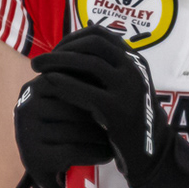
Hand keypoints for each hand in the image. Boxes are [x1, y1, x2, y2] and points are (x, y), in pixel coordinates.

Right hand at [12, 73, 113, 187]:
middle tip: (120, 124)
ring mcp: (27, 133)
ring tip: (116, 139)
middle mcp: (25, 108)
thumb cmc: (67, 129)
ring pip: (78, 130)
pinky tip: (108, 155)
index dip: (97, 92)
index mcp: (34, 87)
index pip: (73, 82)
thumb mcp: (70, 104)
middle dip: (101, 116)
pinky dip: (96, 153)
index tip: (116, 100)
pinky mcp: (34, 157)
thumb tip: (112, 63)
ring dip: (102, 137)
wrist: (50, 170)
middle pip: (76, 107)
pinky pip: (75, 151)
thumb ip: (82, 83)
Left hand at [31, 27, 188, 187]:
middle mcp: (135, 70)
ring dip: (56, 61)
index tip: (56, 50)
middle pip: (93, 43)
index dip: (73, 38)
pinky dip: (62, 83)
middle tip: (41, 60)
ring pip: (88, 62)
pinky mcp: (118, 111)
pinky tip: (47, 84)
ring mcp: (129, 89)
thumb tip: (74, 44)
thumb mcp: (122, 87)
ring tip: (36, 68)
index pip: (101, 34)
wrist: (152, 153)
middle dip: (62, 48)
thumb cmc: (129, 120)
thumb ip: (105, 67)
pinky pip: (84, 90)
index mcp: (136, 61)